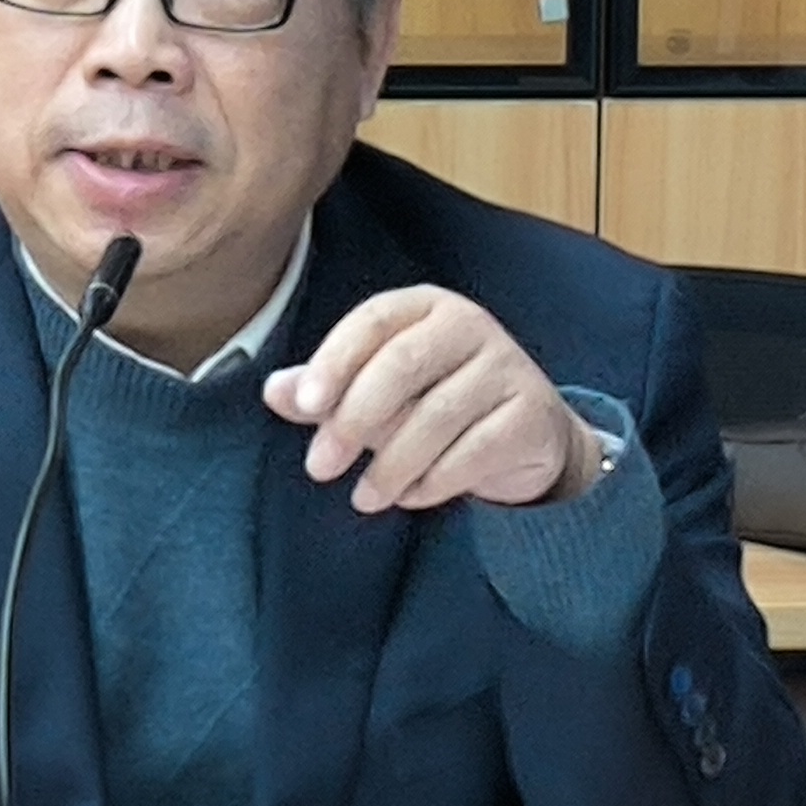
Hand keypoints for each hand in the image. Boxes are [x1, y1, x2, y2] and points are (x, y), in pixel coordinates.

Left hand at [265, 285, 601, 515]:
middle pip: (402, 364)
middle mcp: (470, 324)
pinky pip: (473, 452)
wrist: (528, 436)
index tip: (305, 406)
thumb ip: (327, 391)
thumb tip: (273, 392)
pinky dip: (433, 482)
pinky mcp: (531, 414)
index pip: (373, 321)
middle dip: (353, 420)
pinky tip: (410, 497)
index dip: (335, 360)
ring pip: (436, 415)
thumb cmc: (436, 403)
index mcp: (426, 307)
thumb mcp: (377, 392)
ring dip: (390, 465)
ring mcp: (508, 367)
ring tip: (363, 498)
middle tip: (319, 468)